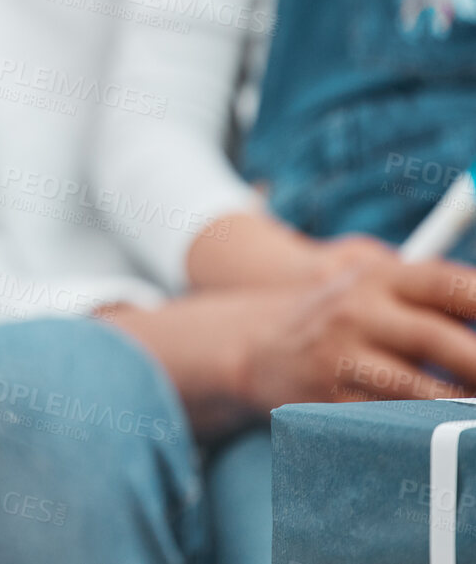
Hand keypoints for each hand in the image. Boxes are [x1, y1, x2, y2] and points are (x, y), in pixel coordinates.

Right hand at [240, 253, 475, 408]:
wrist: (257, 344)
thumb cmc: (342, 316)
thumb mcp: (378, 288)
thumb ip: (435, 298)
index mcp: (380, 278)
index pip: (452, 286)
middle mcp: (359, 312)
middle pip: (443, 341)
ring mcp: (341, 357)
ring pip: (421, 392)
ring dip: (463, 410)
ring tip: (475, 415)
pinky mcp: (329, 400)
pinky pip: (391, 422)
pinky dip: (425, 430)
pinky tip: (443, 432)